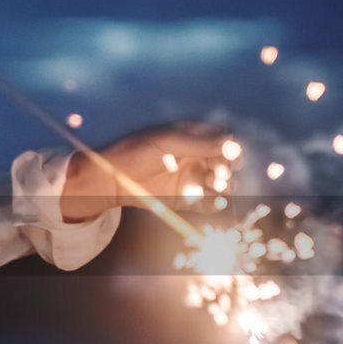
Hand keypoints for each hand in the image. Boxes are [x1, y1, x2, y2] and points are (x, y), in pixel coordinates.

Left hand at [60, 122, 234, 221]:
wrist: (112, 180)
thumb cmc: (136, 153)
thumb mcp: (167, 143)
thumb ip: (198, 143)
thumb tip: (231, 144)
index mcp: (193, 139)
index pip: (222, 141)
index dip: (230, 149)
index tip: (230, 157)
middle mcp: (196, 158)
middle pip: (225, 164)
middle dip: (226, 169)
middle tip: (218, 176)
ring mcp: (192, 179)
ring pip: (221, 184)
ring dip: (224, 187)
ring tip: (215, 187)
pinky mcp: (187, 199)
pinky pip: (209, 203)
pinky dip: (215, 204)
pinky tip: (213, 203)